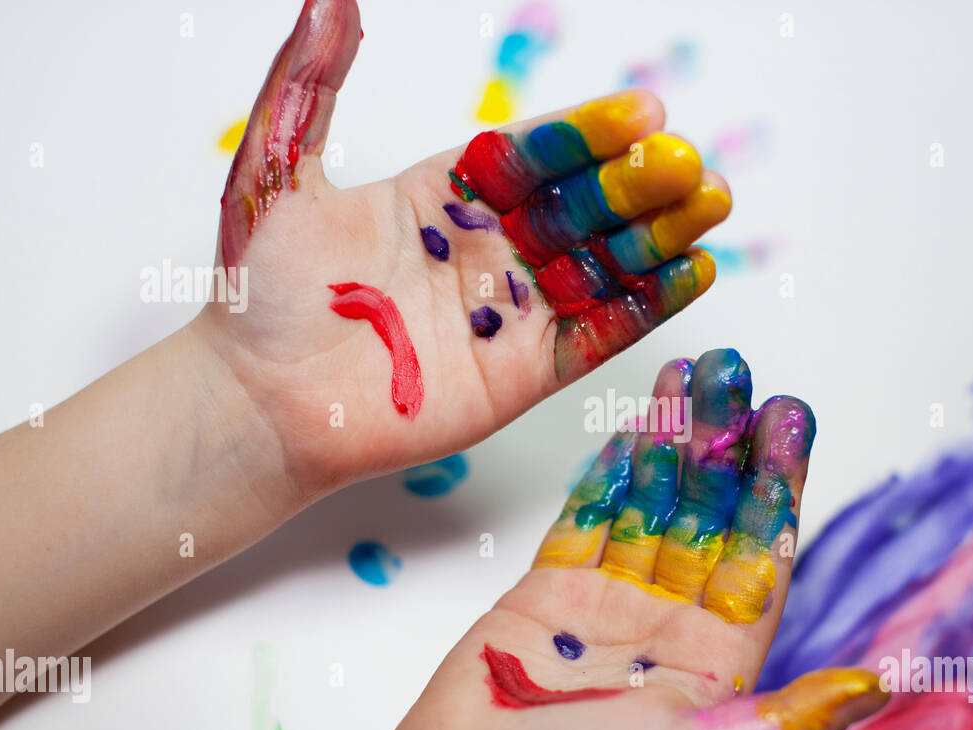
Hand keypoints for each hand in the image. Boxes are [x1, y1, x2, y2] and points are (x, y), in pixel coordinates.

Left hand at [197, 0, 730, 497]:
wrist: (260, 404)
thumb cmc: (260, 295)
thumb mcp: (275, 172)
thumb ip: (312, 83)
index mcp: (444, 195)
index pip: (532, 155)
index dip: (588, 133)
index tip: (642, 111)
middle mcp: (487, 248)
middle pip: (581, 206)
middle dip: (639, 182)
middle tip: (687, 162)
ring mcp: (510, 311)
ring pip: (601, 264)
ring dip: (660, 235)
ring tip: (712, 203)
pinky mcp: (524, 372)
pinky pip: (598, 333)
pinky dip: (646, 305)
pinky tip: (692, 272)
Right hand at [330, 350, 888, 729]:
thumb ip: (790, 717)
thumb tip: (881, 687)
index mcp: (714, 664)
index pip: (758, 558)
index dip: (775, 488)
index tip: (789, 422)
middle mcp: (667, 628)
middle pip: (705, 518)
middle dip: (723, 445)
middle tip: (738, 375)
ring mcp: (605, 605)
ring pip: (648, 506)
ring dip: (670, 441)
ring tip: (691, 375)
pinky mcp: (547, 591)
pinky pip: (585, 517)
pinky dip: (608, 472)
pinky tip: (635, 425)